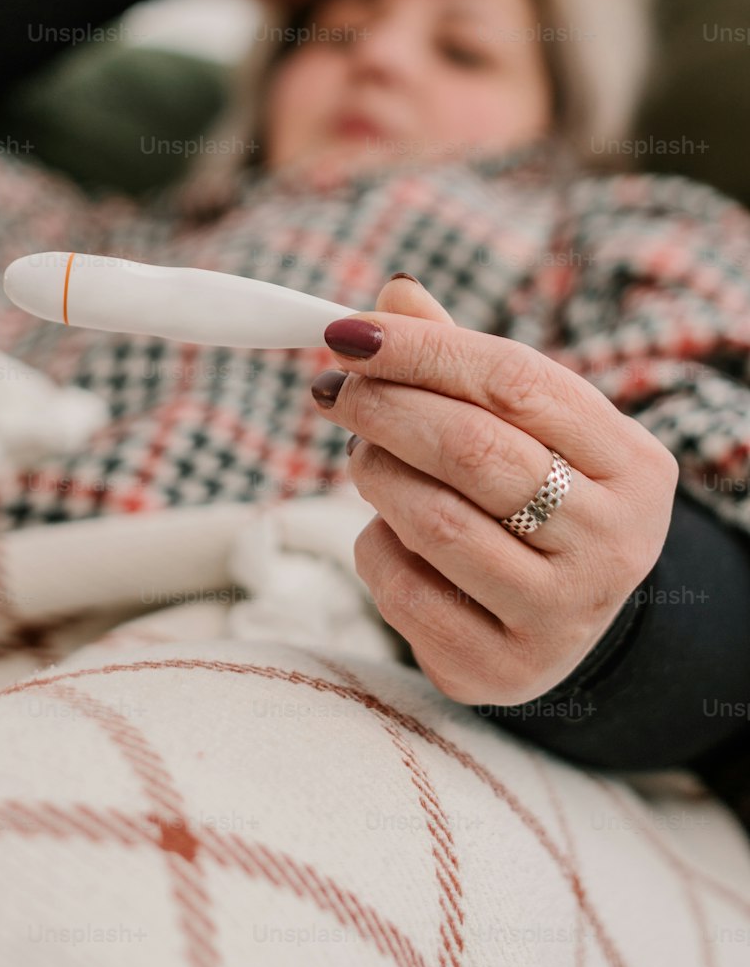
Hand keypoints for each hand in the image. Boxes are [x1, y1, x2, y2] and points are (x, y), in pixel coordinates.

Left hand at [308, 276, 678, 705]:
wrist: (564, 619)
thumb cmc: (540, 496)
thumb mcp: (530, 427)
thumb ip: (463, 362)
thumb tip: (393, 296)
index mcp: (632, 464)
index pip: (516, 381)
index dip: (423, 350)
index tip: (350, 332)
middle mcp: (613, 542)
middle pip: (473, 450)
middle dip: (384, 408)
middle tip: (334, 390)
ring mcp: (561, 614)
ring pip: (433, 521)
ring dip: (373, 473)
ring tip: (362, 453)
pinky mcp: (501, 669)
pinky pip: (403, 588)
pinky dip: (374, 543)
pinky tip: (386, 527)